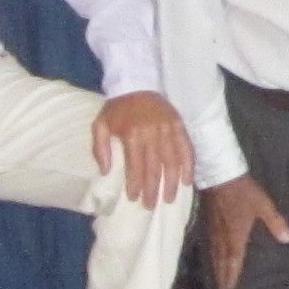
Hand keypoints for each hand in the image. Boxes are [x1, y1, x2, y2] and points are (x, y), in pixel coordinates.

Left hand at [90, 91, 194, 206]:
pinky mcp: (179, 125)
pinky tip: (187, 180)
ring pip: (173, 161)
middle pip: (154, 167)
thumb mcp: (100, 124)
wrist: (137, 83)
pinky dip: (188, 165)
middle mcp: (152, 133)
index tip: (134, 198)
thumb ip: (100, 148)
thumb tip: (106, 171)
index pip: (135, 166)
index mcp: (132, 134)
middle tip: (151, 205)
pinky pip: (186, 148)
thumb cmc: (117, 108)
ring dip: (172, 182)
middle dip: (153, 189)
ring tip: (170, 198)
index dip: (135, 184)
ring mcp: (168, 129)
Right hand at [204, 176, 288, 288]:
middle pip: (221, 260)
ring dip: (215, 267)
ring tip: (216, 279)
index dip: (232, 275)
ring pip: (213, 253)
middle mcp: (222, 236)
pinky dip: (210, 253)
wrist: (220, 174)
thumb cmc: (244, 191)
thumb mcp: (263, 205)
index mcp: (236, 235)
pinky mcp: (208, 220)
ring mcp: (213, 228)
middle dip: (222, 276)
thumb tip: (288, 240)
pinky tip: (211, 254)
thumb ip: (275, 222)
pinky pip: (209, 242)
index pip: (233, 260)